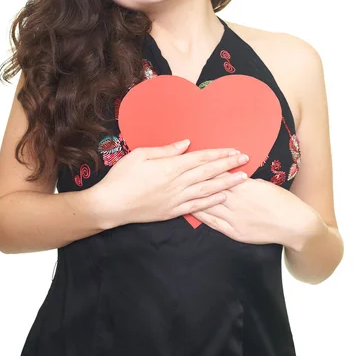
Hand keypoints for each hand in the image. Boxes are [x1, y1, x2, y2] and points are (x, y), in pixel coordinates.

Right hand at [91, 139, 249, 227]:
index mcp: (170, 167)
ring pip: (207, 190)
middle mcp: (177, 184)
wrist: (110, 205)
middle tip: (246, 160)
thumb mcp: (140, 155)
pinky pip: (197, 206)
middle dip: (229, 165)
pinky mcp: (172, 212)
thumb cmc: (122, 177)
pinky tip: (223, 197)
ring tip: (243, 178)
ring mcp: (176, 199)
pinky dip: (211, 201)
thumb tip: (186, 143)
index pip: (201, 158)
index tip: (234, 151)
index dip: (219, 154)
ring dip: (226, 183)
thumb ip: (166, 150)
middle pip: (208, 172)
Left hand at [191, 177, 317, 248]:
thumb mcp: (265, 184)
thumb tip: (234, 176)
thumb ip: (247, 181)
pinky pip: (214, 223)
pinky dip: (202, 216)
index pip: (221, 175)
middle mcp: (237, 202)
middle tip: (180, 174)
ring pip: (209, 206)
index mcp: (245, 187)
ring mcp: (235, 218)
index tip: (194, 163)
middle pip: (211, 189)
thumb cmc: (283, 201)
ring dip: (194, 198)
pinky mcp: (235, 232)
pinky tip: (192, 211)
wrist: (295, 224)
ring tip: (179, 192)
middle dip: (195, 182)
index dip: (206, 169)